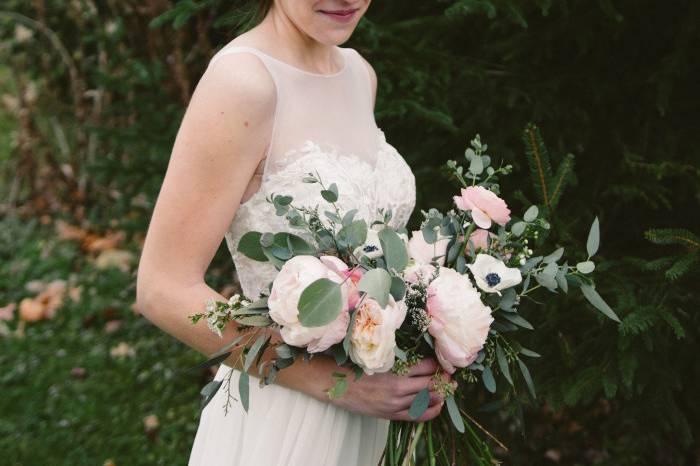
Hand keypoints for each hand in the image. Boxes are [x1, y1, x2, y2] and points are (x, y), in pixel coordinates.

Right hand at [330, 358, 448, 420]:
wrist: (337, 386)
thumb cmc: (357, 369)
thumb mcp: (378, 360)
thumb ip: (398, 360)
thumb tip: (418, 358)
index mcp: (393, 370)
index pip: (424, 367)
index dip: (436, 364)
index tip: (442, 361)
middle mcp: (397, 387)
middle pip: (429, 383)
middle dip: (443, 379)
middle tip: (450, 374)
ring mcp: (395, 403)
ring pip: (426, 399)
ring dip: (440, 393)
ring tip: (448, 388)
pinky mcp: (391, 414)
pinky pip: (417, 416)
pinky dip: (431, 410)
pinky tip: (438, 405)